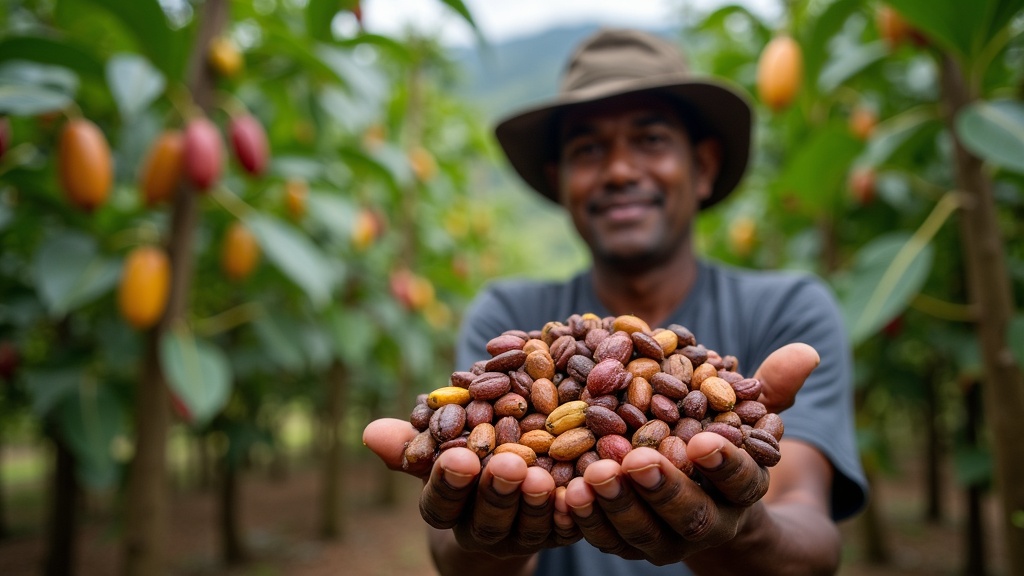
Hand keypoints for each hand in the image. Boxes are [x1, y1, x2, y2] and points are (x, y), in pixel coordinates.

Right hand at [362, 419, 580, 558]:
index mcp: (447, 510)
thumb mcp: (436, 450)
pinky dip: (572, 512)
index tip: (458, 455)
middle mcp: (484, 529)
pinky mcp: (560, 534)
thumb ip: (411, 443)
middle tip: (507, 463)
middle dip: (496, 492)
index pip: (442, 502)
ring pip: (529, 527)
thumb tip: (370, 432)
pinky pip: (568, 529)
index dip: (449, 482)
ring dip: (536, 503)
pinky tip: (578, 491)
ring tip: (542, 475)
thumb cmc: (463, 460)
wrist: (506, 495)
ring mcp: (523, 536)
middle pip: (488, 519)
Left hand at [560, 342, 819, 564]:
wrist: (699, 498)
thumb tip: (807, 350)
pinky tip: (562, 490)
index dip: (725, 464)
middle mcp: (708, 523)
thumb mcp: (745, 415)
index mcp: (743, 490)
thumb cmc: (720, 441)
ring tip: (591, 476)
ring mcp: (666, 540)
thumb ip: (769, 386)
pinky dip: (584, 519)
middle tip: (636, 460)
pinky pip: (604, 539)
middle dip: (662, 489)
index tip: (703, 441)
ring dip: (617, 507)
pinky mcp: (626, 543)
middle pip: (689, 515)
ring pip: (642, 533)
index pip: (741, 481)